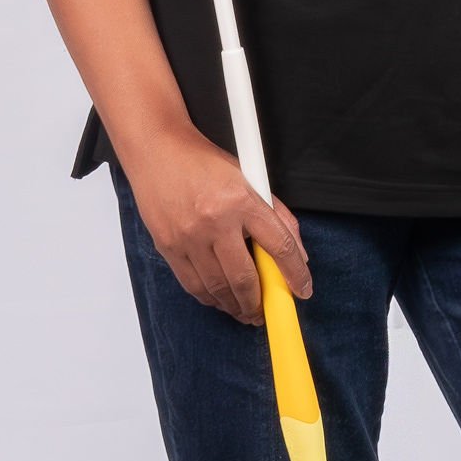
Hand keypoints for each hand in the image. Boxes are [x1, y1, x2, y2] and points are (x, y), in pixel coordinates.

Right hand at [125, 128, 311, 321]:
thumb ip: (277, 215)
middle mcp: (215, 221)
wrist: (157, 150)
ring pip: (218, 288)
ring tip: (244, 311)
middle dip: (259, 303)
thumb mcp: (249, 178)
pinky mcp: (168, 246)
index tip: (303, 289)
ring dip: (235, 306)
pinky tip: (220, 299)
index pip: (279, 246)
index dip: (295, 274)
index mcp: (241, 200)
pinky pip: (193, 284)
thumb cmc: (204, 163)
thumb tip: (297, 253)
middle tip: (265, 311)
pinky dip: (210, 298)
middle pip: (245, 278)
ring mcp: (188, 236)